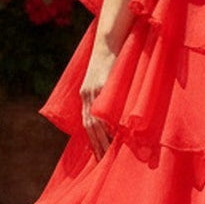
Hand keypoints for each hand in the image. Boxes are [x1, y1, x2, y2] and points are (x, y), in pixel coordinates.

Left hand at [80, 36, 117, 159]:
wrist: (108, 42)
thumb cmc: (112, 61)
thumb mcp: (106, 80)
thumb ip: (107, 96)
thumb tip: (117, 114)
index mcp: (86, 94)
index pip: (87, 124)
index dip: (92, 140)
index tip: (98, 156)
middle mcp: (87, 95)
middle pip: (89, 127)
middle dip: (96, 145)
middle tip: (102, 162)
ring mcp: (93, 91)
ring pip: (94, 122)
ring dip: (101, 140)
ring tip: (108, 155)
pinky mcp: (101, 86)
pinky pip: (102, 110)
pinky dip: (107, 125)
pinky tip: (113, 137)